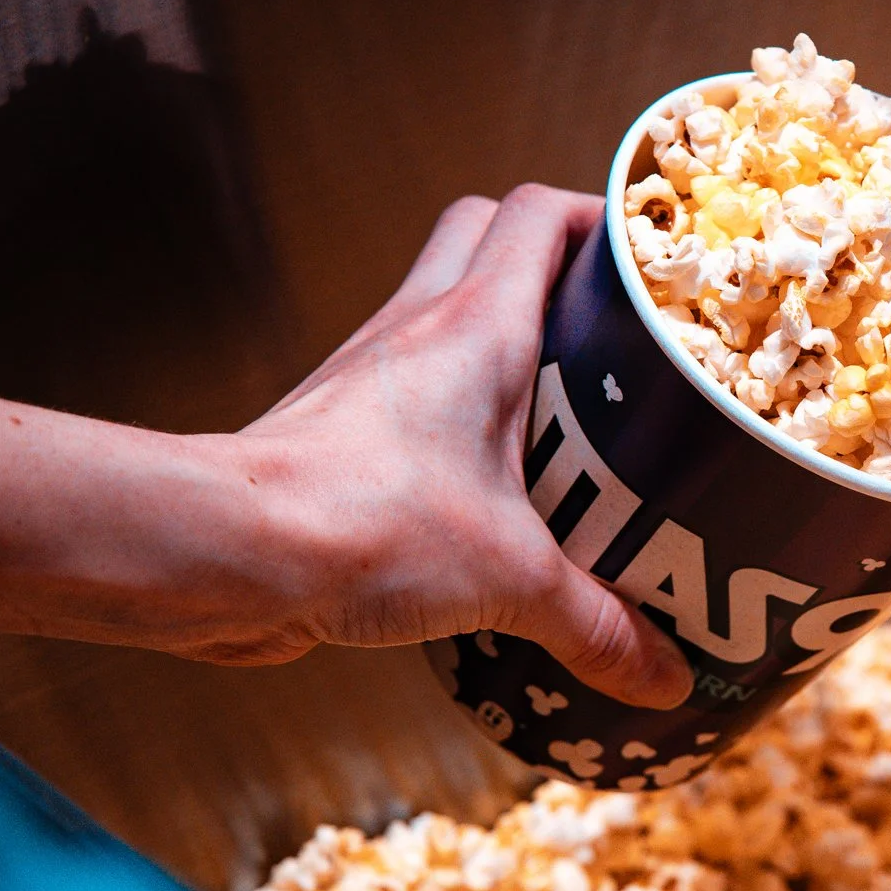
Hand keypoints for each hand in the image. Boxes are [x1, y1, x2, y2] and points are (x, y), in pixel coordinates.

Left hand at [0, 185, 692, 709]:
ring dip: (505, 346)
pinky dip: (456, 418)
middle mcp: (420, 326)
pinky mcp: (340, 428)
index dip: (602, 219)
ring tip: (568, 419)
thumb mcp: (513, 579)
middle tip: (610, 336)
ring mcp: (371, 372)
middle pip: (487, 236)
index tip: (651, 260)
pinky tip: (493, 484)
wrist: (228, 554)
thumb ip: (595, 626)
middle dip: (553, 268)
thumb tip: (662, 676)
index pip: (544, 214)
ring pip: (444, 311)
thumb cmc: (360, 521)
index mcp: (479, 324)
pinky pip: (411, 393)